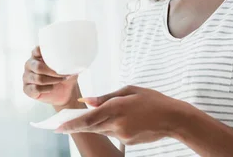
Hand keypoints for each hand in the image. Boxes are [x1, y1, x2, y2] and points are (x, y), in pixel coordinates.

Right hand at [22, 46, 80, 106]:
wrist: (65, 93)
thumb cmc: (66, 76)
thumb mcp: (69, 66)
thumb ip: (67, 60)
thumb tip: (72, 58)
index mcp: (37, 55)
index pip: (36, 50)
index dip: (44, 53)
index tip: (55, 57)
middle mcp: (30, 64)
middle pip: (38, 67)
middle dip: (52, 72)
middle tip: (63, 75)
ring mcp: (27, 76)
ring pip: (38, 79)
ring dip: (52, 81)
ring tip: (60, 80)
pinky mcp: (27, 88)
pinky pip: (35, 89)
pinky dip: (47, 89)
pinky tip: (51, 88)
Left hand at [56, 85, 185, 144]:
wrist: (174, 118)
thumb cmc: (152, 100)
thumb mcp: (129, 90)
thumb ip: (106, 97)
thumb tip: (87, 101)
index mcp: (117, 108)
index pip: (88, 118)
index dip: (71, 124)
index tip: (58, 126)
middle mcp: (118, 124)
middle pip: (91, 126)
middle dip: (75, 126)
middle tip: (60, 125)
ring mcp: (123, 135)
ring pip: (101, 129)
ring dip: (92, 124)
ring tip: (81, 119)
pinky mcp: (128, 141)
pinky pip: (113, 132)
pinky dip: (109, 126)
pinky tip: (114, 119)